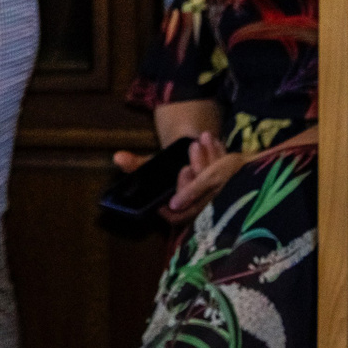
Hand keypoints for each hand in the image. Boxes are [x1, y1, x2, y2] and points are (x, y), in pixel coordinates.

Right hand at [112, 131, 244, 223]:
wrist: (187, 160)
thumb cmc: (168, 168)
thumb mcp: (151, 166)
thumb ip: (135, 165)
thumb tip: (117, 157)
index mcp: (180, 209)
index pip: (185, 209)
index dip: (187, 190)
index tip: (185, 169)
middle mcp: (200, 209)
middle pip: (207, 195)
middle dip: (201, 168)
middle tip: (194, 148)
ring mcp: (217, 199)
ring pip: (220, 183)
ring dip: (212, 157)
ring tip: (202, 138)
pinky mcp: (230, 188)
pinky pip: (230, 173)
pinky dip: (221, 154)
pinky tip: (213, 139)